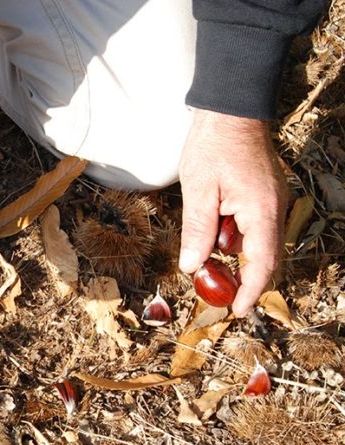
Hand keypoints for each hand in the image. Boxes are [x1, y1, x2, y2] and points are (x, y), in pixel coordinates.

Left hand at [178, 109, 287, 315]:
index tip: (236, 310)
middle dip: (241, 278)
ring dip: (235, 258)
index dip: (250, 291)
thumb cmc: (212, 145)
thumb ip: (197, 231)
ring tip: (207, 266)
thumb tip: (193, 266)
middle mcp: (274, 209)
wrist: (230, 109)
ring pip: (257, 242)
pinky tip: (215, 238)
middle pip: (263, 257)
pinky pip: (254, 227)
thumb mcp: (197, 190)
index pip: (261, 263)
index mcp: (261, 211)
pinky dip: (236, 239)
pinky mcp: (265, 194)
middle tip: (215, 293)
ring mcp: (272, 201)